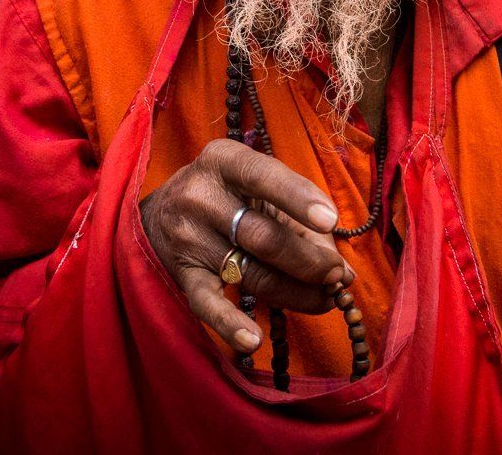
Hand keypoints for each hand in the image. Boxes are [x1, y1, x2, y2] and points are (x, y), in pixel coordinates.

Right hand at [139, 138, 352, 354]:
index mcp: (224, 161)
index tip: (331, 221)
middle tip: (339, 276)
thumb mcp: (256, 185)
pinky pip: (208, 304)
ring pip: (250, 273)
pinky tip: (253, 340)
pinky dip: (231, 325)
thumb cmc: (228, 193)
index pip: (263, 176)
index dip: (298, 198)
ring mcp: (189, 237)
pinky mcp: (182, 275)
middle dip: (308, 261)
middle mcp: (201, 195)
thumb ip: (297, 217)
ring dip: (294, 292)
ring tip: (325, 300)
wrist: (159, 213)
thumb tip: (343, 270)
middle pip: (262, 236)